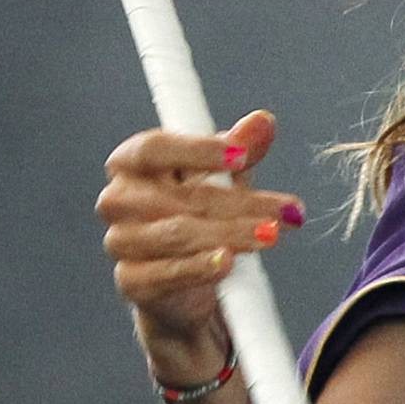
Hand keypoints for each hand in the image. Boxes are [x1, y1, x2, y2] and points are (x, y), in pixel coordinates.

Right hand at [97, 108, 303, 381]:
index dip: (198, 150)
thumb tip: (263, 122)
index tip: (243, 156)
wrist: (181, 280)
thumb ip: (240, 146)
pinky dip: (200, 267)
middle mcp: (118, 200)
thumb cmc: (198, 211)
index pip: (154, 148)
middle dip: (240, 203)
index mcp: (130, 162)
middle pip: (179, 197)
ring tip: (271, 234)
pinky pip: (168, 273)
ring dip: (232, 235)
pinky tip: (229, 262)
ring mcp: (120, 242)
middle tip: (286, 210)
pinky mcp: (131, 281)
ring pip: (179, 234)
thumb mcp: (222, 175)